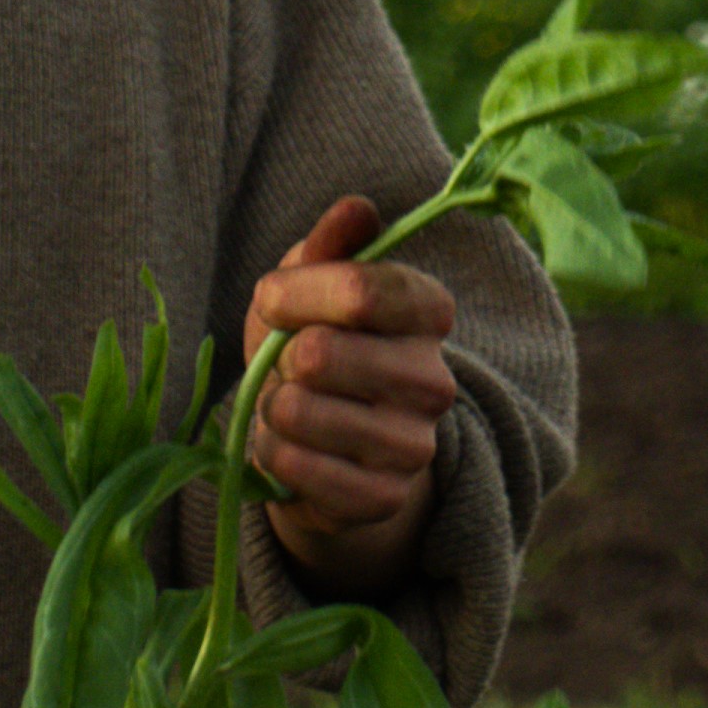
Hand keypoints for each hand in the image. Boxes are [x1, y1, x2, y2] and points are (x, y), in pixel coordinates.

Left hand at [245, 195, 457, 595]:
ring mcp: (414, 445)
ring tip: (287, 407)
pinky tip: (287, 447)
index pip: (362, 289)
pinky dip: (274, 455)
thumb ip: (330, 245)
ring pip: (303, 413)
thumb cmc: (315, 345)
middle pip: (322, 354)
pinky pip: (299, 469)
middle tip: (287, 366)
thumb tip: (357, 209)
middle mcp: (435, 380)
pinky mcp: (384, 498)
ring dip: (272, 409)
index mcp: (428, 312)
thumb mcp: (312, 285)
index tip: (273, 301)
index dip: (296, 293)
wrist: (325, 444)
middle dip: (279, 358)